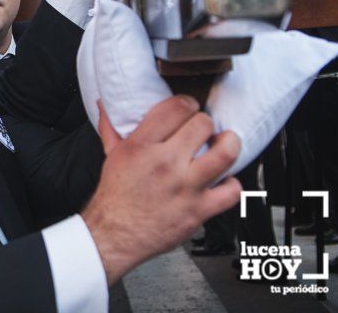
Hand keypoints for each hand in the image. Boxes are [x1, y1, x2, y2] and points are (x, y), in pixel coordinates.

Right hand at [81, 96, 240, 284]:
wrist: (113, 233)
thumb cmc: (115, 195)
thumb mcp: (110, 155)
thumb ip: (111, 127)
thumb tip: (104, 104)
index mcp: (141, 145)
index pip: (176, 108)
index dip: (188, 103)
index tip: (189, 109)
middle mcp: (165, 163)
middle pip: (203, 124)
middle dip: (205, 124)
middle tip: (202, 131)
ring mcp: (185, 186)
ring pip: (225, 153)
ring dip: (230, 144)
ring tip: (225, 144)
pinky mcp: (198, 209)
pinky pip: (232, 191)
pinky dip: (232, 185)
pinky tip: (223, 181)